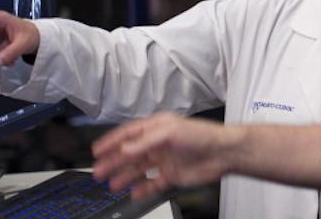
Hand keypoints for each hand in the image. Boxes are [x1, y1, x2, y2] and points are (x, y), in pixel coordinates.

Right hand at [92, 112, 239, 199]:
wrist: (224, 152)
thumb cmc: (202, 135)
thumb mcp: (169, 132)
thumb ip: (144, 142)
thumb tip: (123, 150)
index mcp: (156, 128)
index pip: (128, 134)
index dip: (111, 142)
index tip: (97, 151)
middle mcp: (159, 143)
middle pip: (130, 154)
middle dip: (113, 162)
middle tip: (98, 171)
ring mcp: (165, 160)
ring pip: (139, 170)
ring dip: (124, 176)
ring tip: (111, 184)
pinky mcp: (172, 175)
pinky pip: (153, 183)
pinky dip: (142, 189)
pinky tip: (133, 193)